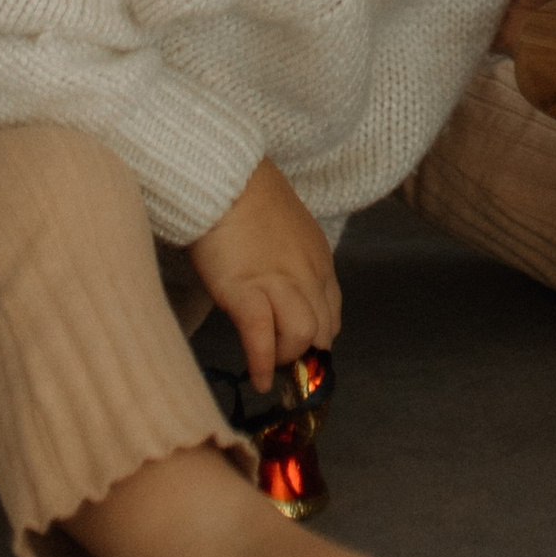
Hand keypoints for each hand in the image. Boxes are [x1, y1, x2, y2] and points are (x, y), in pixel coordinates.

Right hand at [189, 157, 340, 391]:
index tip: (296, 350)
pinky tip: (256, 378)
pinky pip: (262, 337)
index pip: (332, 313)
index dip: (316, 338)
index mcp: (318, 260)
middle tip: (277, 364)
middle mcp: (307, 273)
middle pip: (322, 330)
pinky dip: (262, 363)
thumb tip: (277, 290)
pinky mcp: (247, 290)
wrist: (223, 178)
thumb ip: (288, 262)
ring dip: (285, 356)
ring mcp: (280, 282)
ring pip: (303, 336)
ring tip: (265, 363)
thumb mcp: (282, 232)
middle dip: (303, 354)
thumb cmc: (244, 200)